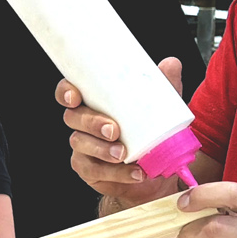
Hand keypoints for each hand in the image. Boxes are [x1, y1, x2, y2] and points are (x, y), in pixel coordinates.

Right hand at [58, 57, 183, 204]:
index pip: (68, 92)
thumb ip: (164, 84)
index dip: (65, 92)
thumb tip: (171, 64)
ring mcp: (83, 147)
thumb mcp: (159, 105)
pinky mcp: (90, 170)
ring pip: (81, 144)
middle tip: (113, 130)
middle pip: (73, 118)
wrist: (155, 167)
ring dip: (101, 149)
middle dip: (91, 123)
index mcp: (93, 102)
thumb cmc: (149, 130)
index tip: (75, 96)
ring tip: (123, 153)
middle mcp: (82, 123)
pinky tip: (134, 172)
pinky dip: (116, 173)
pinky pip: (95, 171)